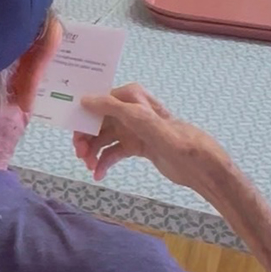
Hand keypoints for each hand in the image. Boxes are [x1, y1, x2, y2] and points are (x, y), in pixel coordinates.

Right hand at [73, 83, 226, 186]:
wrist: (198, 164)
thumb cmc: (172, 136)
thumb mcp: (140, 119)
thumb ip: (111, 107)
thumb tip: (84, 100)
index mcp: (131, 96)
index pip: (98, 102)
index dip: (83, 117)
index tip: (72, 134)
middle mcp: (130, 110)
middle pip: (98, 122)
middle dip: (86, 138)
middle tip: (80, 155)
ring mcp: (134, 129)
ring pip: (104, 139)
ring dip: (94, 153)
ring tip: (90, 168)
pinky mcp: (137, 147)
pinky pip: (114, 152)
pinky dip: (104, 162)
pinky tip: (99, 175)